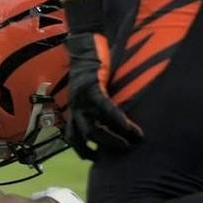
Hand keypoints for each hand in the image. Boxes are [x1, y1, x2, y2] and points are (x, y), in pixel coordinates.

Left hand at [62, 31, 142, 159]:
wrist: (86, 43)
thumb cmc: (93, 68)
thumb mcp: (92, 90)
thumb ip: (98, 106)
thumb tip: (113, 122)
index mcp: (74, 108)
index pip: (72, 136)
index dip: (81, 150)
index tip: (95, 159)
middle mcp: (75, 105)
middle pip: (81, 137)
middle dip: (99, 149)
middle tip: (120, 152)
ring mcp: (82, 97)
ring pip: (93, 129)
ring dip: (112, 139)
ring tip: (130, 142)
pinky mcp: (92, 86)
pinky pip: (105, 109)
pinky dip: (118, 120)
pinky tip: (130, 127)